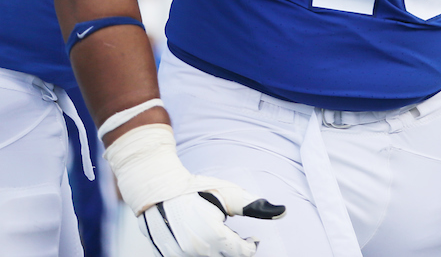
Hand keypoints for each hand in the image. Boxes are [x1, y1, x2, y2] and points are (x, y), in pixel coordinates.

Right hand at [140, 188, 284, 256]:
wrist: (157, 190)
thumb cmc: (195, 189)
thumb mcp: (228, 194)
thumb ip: (255, 206)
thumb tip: (283, 212)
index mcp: (215, 237)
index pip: (244, 254)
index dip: (251, 246)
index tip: (252, 239)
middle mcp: (197, 251)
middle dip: (234, 250)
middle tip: (235, 238)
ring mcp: (179, 256)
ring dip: (217, 251)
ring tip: (217, 237)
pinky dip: (200, 252)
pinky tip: (201, 240)